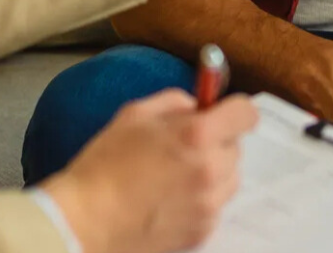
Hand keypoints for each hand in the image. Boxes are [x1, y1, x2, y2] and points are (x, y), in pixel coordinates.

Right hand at [40, 88, 258, 252]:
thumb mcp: (135, 114)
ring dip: (213, 171)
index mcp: (197, 135)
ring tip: (175, 175)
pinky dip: (201, 199)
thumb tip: (198, 105)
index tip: (223, 114)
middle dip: (216, 143)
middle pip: (236, 147)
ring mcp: (209, 204)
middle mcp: (210, 170)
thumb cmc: (105, 165)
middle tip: (184, 147)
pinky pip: (215, 204)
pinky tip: (170, 198)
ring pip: (229, 178)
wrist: (87, 220)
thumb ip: (176, 102)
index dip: (234, 110)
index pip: (246, 113)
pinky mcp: (203, 230)